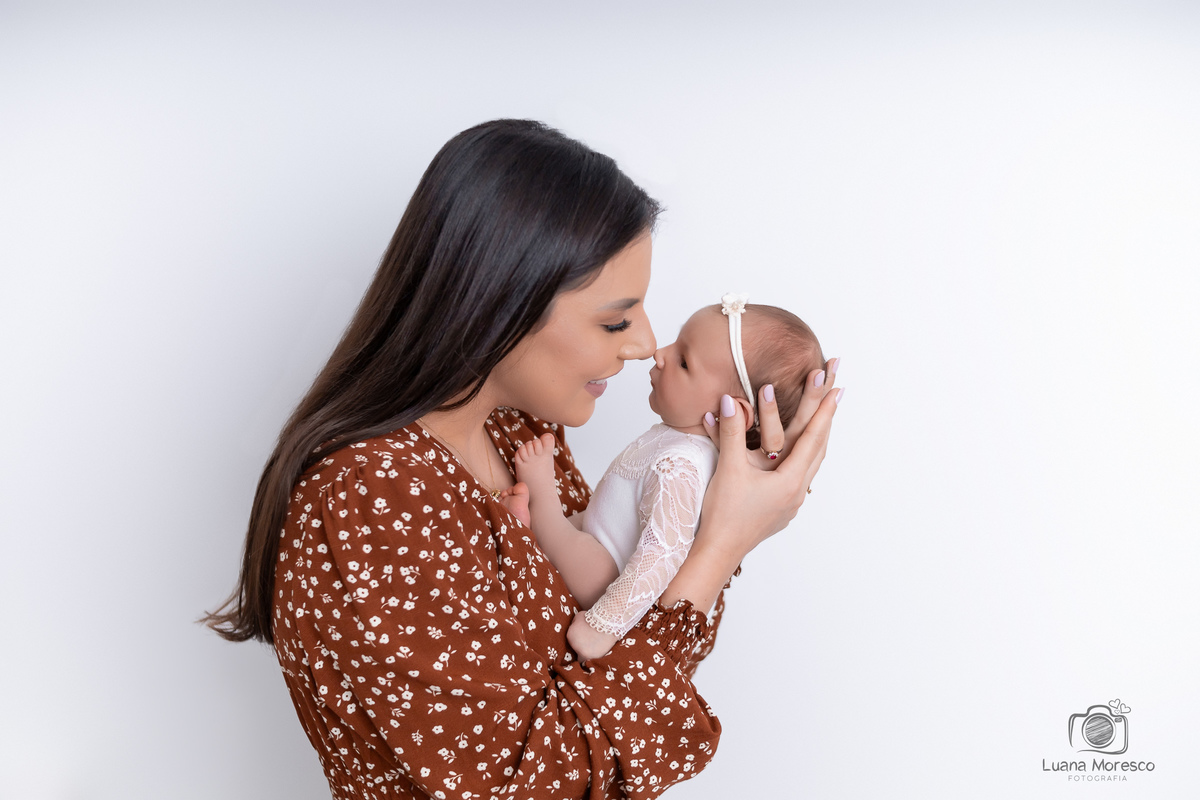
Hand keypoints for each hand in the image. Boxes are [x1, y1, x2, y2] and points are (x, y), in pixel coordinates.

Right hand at [696, 374, 841, 562]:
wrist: (718, 551)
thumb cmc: (723, 514)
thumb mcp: (728, 469)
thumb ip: (731, 432)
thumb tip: (728, 401)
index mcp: (790, 481)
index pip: (812, 438)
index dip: (824, 411)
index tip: (836, 388)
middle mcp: (797, 492)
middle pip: (819, 448)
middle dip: (826, 418)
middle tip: (837, 392)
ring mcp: (791, 502)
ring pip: (811, 463)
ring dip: (817, 437)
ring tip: (824, 417)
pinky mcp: (781, 508)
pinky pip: (800, 474)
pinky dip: (804, 454)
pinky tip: (799, 453)